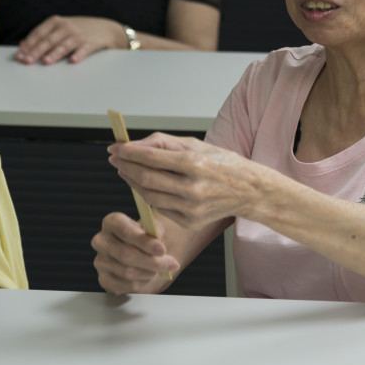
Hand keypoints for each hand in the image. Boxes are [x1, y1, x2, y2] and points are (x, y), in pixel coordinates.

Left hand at [14, 16, 123, 64]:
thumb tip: (22, 44)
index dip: (28, 45)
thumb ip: (42, 35)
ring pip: (64, 45)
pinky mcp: (91, 42)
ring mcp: (79, 34)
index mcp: (56, 22)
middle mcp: (66, 26)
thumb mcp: (61, 28)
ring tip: (46, 62)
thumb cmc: (80, 30)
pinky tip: (74, 60)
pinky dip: (79, 54)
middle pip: (48, 40)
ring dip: (54, 53)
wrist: (107, 29)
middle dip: (36, 51)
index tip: (19, 55)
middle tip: (27, 61)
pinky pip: (83, 49)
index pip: (38, 33)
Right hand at [92, 212, 178, 293]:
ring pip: (127, 271)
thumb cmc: (146, 239)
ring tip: (159, 269)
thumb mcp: (153, 228)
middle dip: (151, 262)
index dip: (144, 242)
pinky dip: (141, 283)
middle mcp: (101, 240)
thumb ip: (155, 230)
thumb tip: (156, 236)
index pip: (124, 230)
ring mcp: (100, 261)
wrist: (141, 255)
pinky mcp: (104, 279)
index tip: (162, 250)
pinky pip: (124, 285)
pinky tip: (148, 277)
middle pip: (125, 254)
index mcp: (112, 222)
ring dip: (149, 272)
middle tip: (170, 264)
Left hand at [109, 133, 261, 229]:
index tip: (115, 148)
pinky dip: (148, 196)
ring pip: (149, 196)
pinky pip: (160, 208)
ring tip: (126, 171)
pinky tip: (145, 185)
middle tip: (115, 159)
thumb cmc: (222, 163)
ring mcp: (191, 208)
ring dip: (132, 182)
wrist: (249, 191)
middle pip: (146, 178)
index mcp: (195, 163)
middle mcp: (193, 188)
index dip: (129, 153)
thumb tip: (133, 145)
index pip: (151, 158)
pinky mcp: (190, 221)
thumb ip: (164, 143)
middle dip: (125, 167)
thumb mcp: (196, 145)